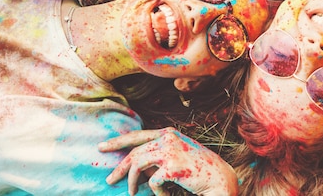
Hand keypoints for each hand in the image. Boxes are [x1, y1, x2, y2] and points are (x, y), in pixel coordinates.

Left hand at [99, 128, 238, 195]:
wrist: (220, 179)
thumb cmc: (197, 170)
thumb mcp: (176, 157)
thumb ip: (157, 156)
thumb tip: (134, 167)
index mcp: (168, 132)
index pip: (137, 135)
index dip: (118, 141)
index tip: (102, 146)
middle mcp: (168, 137)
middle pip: (134, 151)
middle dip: (120, 168)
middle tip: (109, 180)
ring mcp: (170, 150)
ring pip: (138, 164)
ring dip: (133, 182)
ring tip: (133, 193)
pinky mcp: (173, 166)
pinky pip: (154, 181)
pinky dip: (156, 192)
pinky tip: (165, 195)